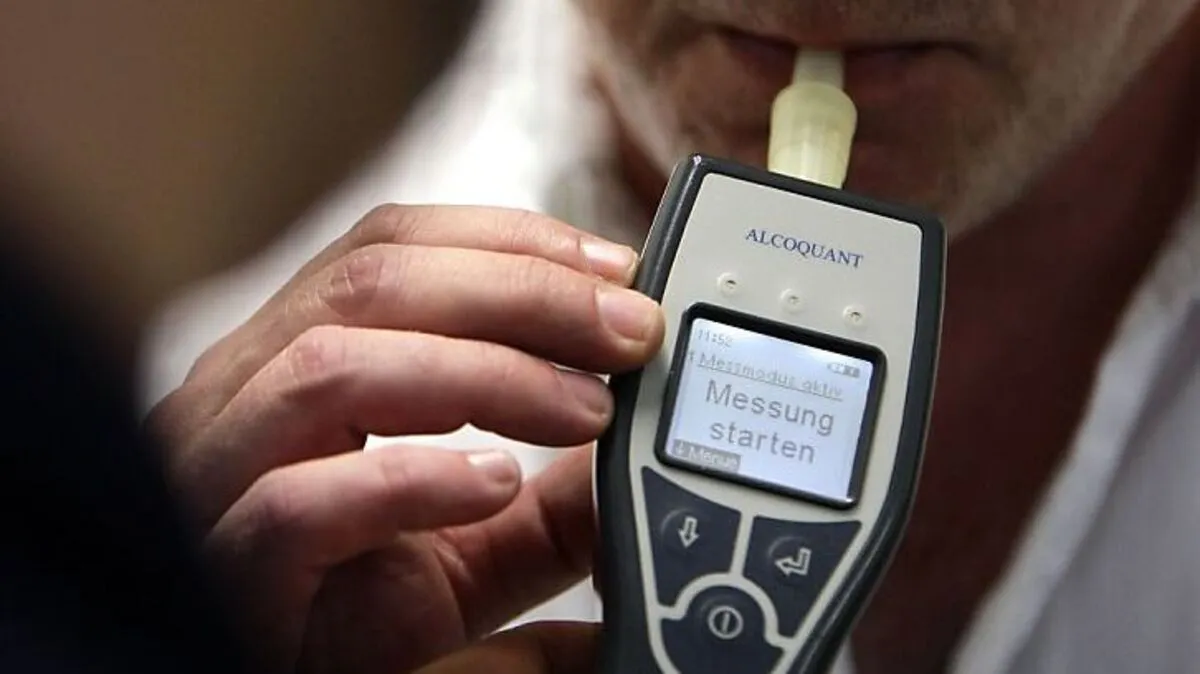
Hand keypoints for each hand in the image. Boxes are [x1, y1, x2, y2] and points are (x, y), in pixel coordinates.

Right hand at [146, 204, 663, 673]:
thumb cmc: (351, 616)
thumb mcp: (481, 546)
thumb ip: (556, 499)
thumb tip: (645, 442)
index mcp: (293, 359)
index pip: (392, 249)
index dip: (512, 243)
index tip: (616, 273)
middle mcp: (243, 394)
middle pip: (374, 283)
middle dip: (522, 293)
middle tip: (627, 332)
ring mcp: (220, 472)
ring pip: (335, 365)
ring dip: (484, 372)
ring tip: (584, 410)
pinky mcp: (224, 562)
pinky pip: (301, 499)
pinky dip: (412, 478)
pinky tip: (494, 485)